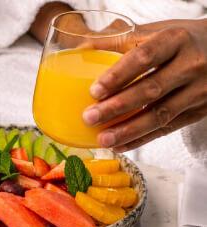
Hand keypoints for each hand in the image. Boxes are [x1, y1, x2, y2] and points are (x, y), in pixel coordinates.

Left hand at [82, 19, 206, 151]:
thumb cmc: (181, 40)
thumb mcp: (156, 32)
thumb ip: (119, 40)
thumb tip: (80, 49)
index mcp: (176, 40)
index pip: (144, 58)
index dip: (118, 75)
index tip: (95, 90)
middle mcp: (191, 65)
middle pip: (150, 90)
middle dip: (117, 107)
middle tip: (90, 117)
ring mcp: (199, 90)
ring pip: (161, 114)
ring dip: (129, 130)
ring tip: (103, 139)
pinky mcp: (200, 111)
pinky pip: (168, 128)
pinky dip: (142, 139)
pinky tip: (121, 145)